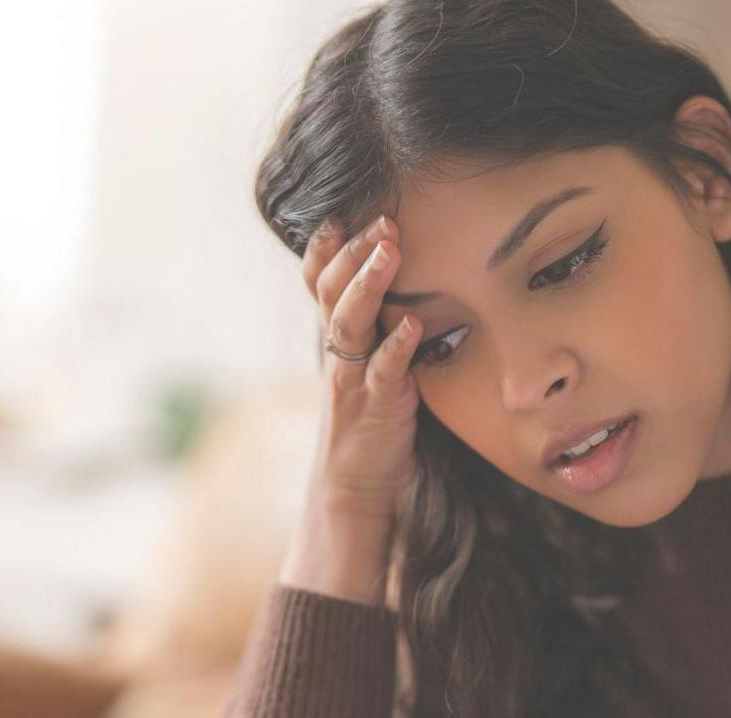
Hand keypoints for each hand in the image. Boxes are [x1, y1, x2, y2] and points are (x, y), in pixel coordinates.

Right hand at [299, 213, 423, 526]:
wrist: (355, 489)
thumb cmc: (369, 424)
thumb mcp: (365, 367)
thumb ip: (374, 329)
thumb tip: (402, 288)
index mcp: (337, 340)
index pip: (319, 283)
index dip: (325, 249)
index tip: (341, 214)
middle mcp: (339, 354)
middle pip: (331, 291)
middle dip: (353, 252)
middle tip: (381, 220)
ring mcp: (354, 379)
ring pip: (349, 323)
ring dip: (369, 284)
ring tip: (390, 252)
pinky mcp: (377, 407)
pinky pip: (383, 373)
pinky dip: (396, 347)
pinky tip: (412, 325)